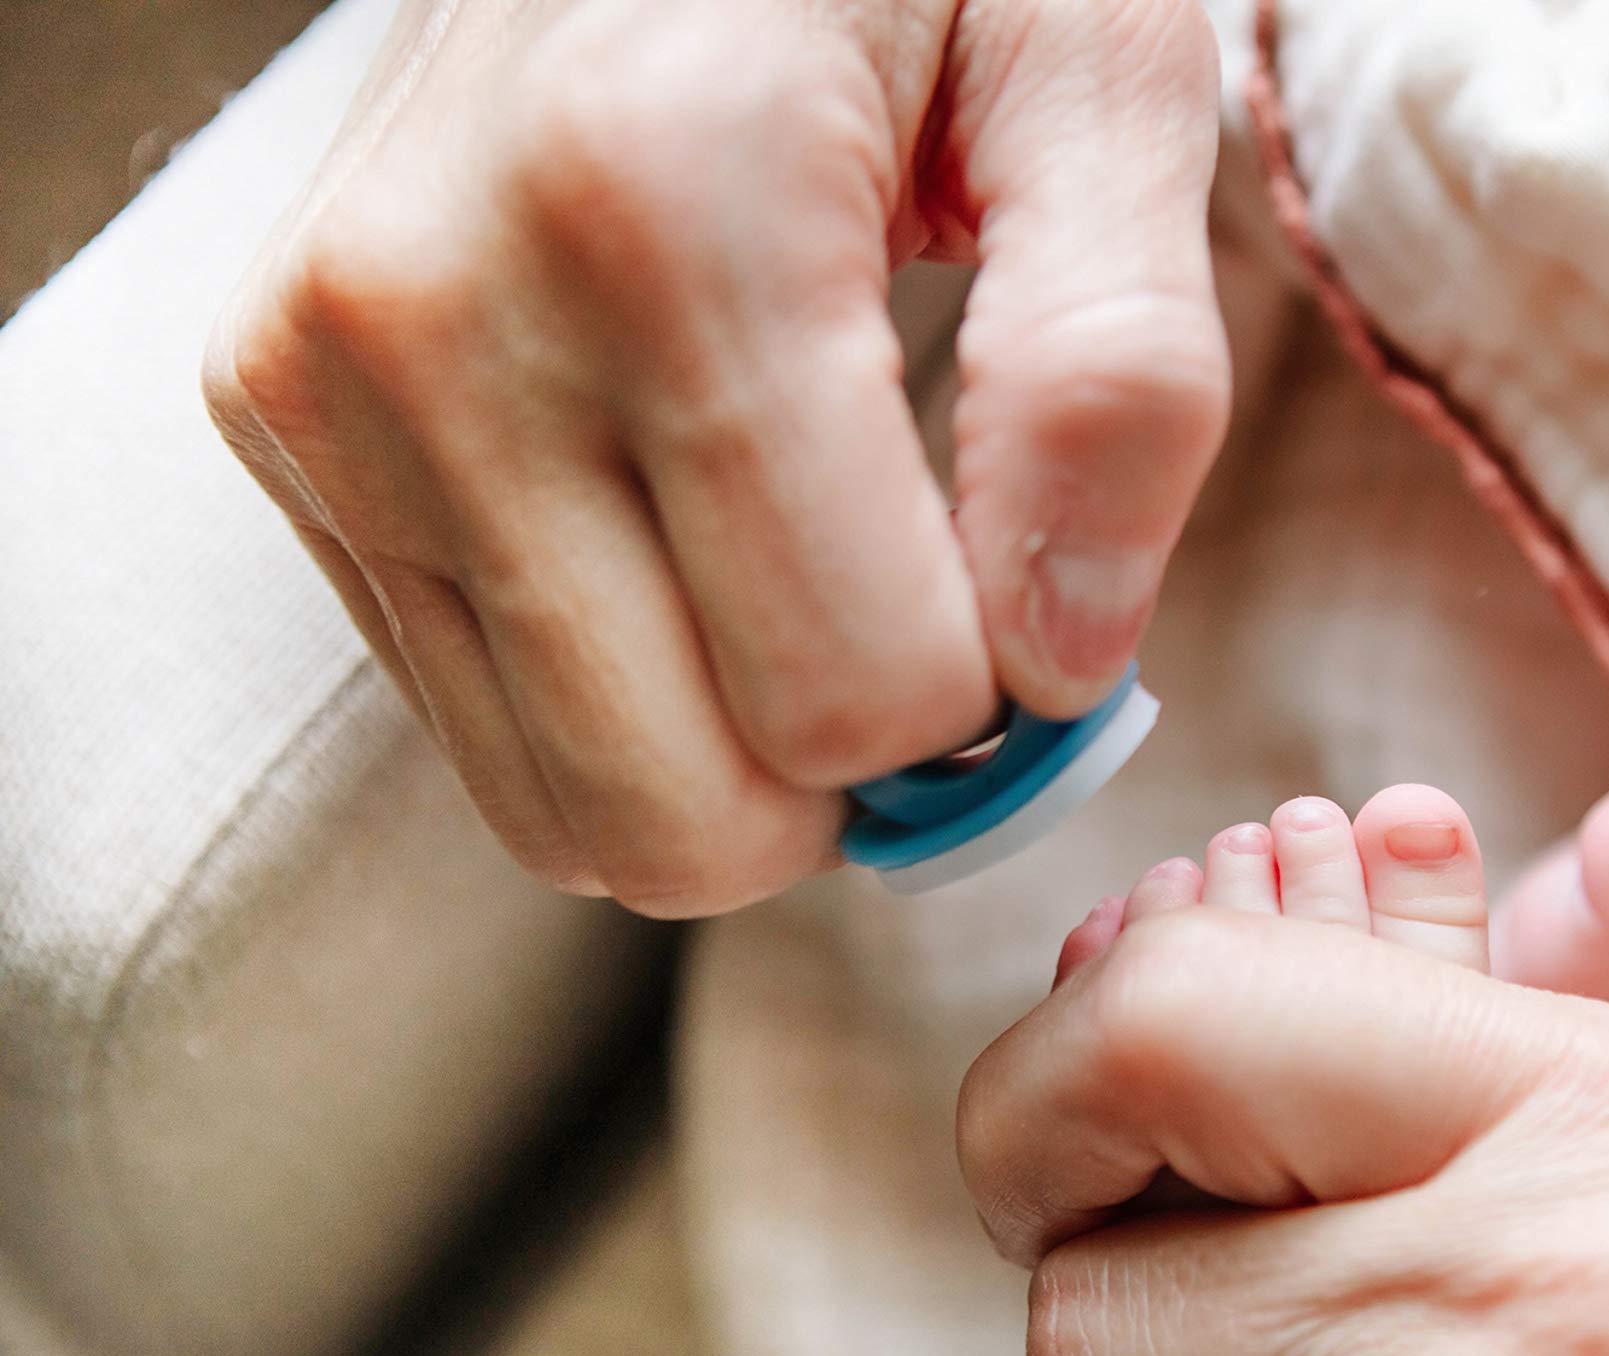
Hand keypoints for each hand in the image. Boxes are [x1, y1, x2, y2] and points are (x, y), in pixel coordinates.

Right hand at [206, 0, 1229, 914]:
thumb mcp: (1097, 79)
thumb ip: (1119, 376)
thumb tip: (1057, 674)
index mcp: (671, 212)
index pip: (858, 691)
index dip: (998, 685)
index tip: (1024, 562)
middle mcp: (442, 313)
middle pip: (692, 812)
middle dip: (859, 763)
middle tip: (934, 604)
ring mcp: (325, 378)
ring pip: (571, 813)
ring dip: (740, 756)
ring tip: (817, 570)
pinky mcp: (279, 422)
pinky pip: (485, 733)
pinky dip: (625, 702)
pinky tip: (693, 543)